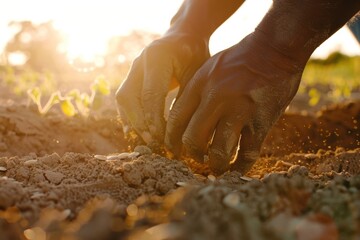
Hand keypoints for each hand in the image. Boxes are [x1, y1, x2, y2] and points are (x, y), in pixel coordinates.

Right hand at [116, 33, 209, 143]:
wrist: (185, 36)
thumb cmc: (195, 55)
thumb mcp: (196, 74)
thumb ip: (185, 98)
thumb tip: (179, 132)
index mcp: (157, 58)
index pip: (150, 94)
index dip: (153, 119)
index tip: (161, 137)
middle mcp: (139, 62)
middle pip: (129, 97)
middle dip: (140, 123)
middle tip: (153, 142)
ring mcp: (133, 67)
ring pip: (123, 99)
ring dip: (133, 121)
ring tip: (147, 139)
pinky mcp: (132, 75)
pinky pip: (125, 97)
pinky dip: (130, 114)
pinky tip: (136, 130)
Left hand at [165, 32, 305, 173]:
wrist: (274, 48)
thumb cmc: (239, 59)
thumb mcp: (209, 68)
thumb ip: (195, 92)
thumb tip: (184, 119)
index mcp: (199, 85)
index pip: (175, 120)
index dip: (171, 140)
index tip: (174, 150)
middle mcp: (215, 99)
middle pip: (193, 139)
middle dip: (192, 155)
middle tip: (197, 159)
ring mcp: (239, 111)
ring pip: (218, 151)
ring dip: (215, 165)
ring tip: (216, 167)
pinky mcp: (260, 122)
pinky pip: (248, 153)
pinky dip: (241, 167)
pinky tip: (237, 170)